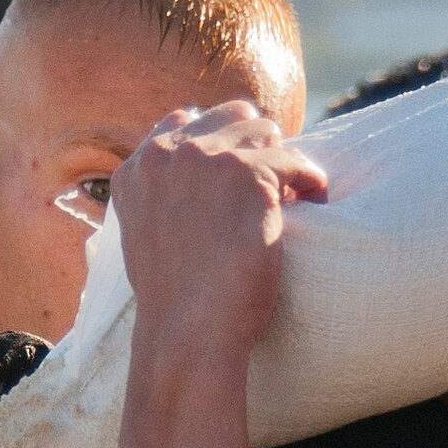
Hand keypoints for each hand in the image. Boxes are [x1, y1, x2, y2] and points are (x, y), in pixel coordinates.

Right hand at [109, 103, 326, 354]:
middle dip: (254, 145)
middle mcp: (166, 154)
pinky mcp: (250, 174)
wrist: (187, 331)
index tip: (236, 172)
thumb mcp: (146, 234)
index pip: (184, 122)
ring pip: (268, 133)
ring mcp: (207, 159)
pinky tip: (312, 203)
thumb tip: (200, 183)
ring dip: (282, 163)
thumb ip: (163, 195)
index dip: (218, 144)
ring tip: (291, 198)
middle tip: (268, 184)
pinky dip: (311, 182)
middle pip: (232, 116)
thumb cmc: (172, 300)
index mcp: (135, 169)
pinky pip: (298, 162)